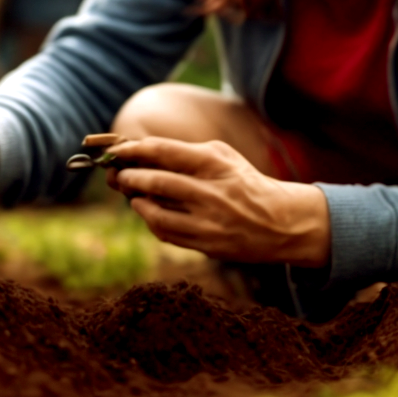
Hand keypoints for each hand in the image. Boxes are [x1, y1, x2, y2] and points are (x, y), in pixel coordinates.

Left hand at [107, 137, 329, 266]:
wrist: (281, 223)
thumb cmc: (244, 182)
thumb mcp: (222, 156)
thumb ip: (184, 152)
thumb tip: (140, 152)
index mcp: (214, 163)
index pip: (162, 151)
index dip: (132, 151)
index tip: (116, 152)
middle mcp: (210, 192)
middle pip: (155, 182)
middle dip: (128, 178)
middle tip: (117, 175)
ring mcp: (208, 222)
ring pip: (156, 213)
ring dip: (136, 202)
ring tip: (133, 195)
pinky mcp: (206, 245)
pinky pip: (166, 234)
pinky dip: (151, 221)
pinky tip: (150, 212)